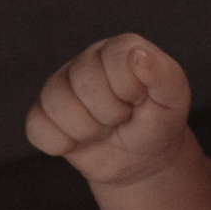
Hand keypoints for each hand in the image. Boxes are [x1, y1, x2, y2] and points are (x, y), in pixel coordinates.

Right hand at [25, 33, 193, 186]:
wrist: (142, 161)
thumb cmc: (159, 124)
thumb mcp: (174, 101)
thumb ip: (164, 75)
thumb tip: (138, 54)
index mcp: (119, 48)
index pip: (114, 60)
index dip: (129, 91)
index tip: (140, 101)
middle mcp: (87, 60)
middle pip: (83, 83)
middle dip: (110, 114)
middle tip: (122, 119)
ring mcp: (60, 85)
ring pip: (55, 104)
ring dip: (86, 131)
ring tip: (103, 129)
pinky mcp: (42, 113)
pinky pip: (36, 128)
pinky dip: (61, 144)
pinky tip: (79, 142)